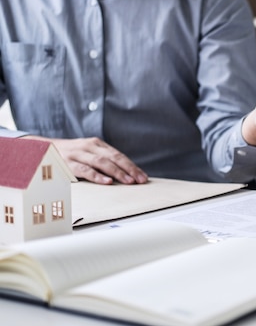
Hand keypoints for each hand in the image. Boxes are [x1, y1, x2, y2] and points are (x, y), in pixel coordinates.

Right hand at [22, 136, 147, 184]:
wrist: (43, 149)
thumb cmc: (71, 155)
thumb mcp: (88, 153)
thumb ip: (104, 161)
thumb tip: (125, 175)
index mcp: (97, 144)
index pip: (118, 155)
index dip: (132, 166)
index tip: (143, 177)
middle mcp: (89, 147)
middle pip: (113, 158)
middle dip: (129, 169)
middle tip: (140, 180)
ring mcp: (78, 154)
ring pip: (101, 162)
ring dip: (117, 172)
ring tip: (128, 181)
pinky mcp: (67, 163)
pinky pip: (85, 170)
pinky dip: (97, 176)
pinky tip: (107, 181)